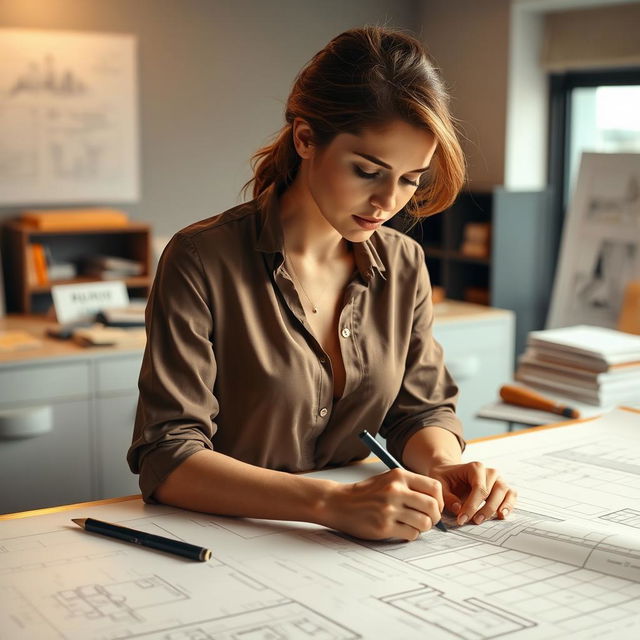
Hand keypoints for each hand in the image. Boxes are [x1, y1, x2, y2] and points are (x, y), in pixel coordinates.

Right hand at [323, 468, 443, 540]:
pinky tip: (402, 530)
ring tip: (414, 525)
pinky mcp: (384, 526)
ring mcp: (389, 509)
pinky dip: (410, 534)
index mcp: (399, 476)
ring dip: (423, 527)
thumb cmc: (365, 493)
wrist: (338, 502)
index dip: (439, 500)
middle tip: (429, 520)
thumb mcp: (387, 479)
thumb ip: (410, 486)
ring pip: (424, 523)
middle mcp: (395, 490)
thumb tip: (436, 501)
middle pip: (433, 506)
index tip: (435, 507)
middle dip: (435, 517)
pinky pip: (411, 534)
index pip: (434, 487)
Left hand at [429, 461, 516, 525]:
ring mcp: (498, 479)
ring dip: (497, 508)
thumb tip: (459, 509)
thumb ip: (447, 496)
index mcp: (475, 467)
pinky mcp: (503, 488)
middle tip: (473, 521)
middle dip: (484, 509)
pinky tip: (501, 515)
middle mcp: (490, 471)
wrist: (450, 473)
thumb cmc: (445, 477)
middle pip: (493, 490)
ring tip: (486, 520)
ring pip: (504, 492)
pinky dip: (509, 505)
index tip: (462, 519)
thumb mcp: (439, 483)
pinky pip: (511, 495)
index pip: (479, 487)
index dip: (472, 505)